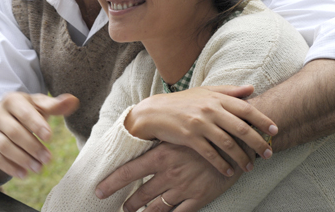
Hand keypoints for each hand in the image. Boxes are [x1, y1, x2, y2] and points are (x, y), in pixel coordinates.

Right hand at [0, 92, 78, 178]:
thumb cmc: (24, 110)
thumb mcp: (37, 104)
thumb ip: (55, 105)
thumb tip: (73, 101)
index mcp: (12, 100)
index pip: (25, 113)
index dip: (37, 125)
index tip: (50, 137)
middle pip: (15, 132)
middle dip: (33, 147)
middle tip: (48, 159)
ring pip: (4, 147)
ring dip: (22, 159)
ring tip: (39, 168)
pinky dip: (10, 167)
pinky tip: (24, 174)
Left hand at [96, 142, 241, 211]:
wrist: (236, 140)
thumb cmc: (205, 132)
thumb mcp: (179, 133)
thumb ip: (161, 138)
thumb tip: (141, 136)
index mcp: (162, 154)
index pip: (130, 171)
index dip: (112, 183)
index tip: (99, 190)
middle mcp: (170, 173)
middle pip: (141, 194)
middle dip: (128, 204)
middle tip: (121, 208)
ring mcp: (185, 187)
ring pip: (158, 208)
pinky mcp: (200, 197)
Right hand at [124, 85, 275, 174]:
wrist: (154, 112)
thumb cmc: (183, 102)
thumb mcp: (205, 92)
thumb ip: (230, 91)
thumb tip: (252, 89)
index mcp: (216, 98)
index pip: (246, 109)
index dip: (262, 120)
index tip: (275, 131)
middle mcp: (210, 110)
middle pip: (241, 129)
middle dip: (258, 143)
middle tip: (268, 153)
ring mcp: (200, 125)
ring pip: (228, 144)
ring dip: (242, 157)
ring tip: (250, 166)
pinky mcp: (189, 138)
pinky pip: (211, 154)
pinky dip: (222, 164)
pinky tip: (229, 171)